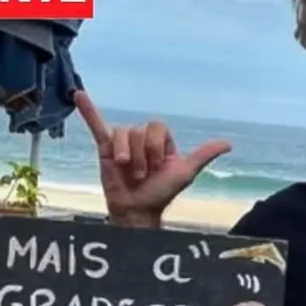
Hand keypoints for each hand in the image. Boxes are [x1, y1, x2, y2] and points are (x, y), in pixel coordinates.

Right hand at [74, 91, 231, 225]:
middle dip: (142, 155)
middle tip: (142, 174)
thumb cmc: (160, 193)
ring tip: (127, 171)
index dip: (157, 147)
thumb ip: (203, 156)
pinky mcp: (104, 147)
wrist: (136, 210)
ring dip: (126, 154)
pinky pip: (96, 125)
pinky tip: (78, 95)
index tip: (158, 167)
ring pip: (123, 133)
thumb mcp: (184, 173)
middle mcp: (141, 138)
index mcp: (160, 140)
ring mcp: (122, 142)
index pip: (157, 128)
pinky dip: (88, 111)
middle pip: (140, 131)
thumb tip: (227, 144)